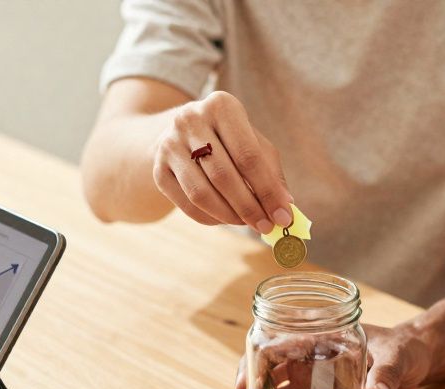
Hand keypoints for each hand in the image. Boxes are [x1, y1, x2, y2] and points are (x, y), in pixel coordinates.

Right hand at [153, 91, 293, 232]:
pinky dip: (211, 219)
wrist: (180, 134)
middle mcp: (191, 119)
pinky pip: (187, 204)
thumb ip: (271, 171)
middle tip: (266, 227)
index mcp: (221, 105)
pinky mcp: (159, 170)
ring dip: (229, 216)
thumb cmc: (228, 140)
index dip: (267, 190)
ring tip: (247, 223)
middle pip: (224, 176)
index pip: (248, 155)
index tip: (283, 216)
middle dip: (249, 207)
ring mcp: (169, 144)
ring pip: (202, 193)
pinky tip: (226, 219)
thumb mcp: (253, 142)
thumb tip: (285, 206)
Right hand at [231, 323, 432, 388]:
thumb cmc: (405, 350)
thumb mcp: (397, 359)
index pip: (277, 346)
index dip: (254, 364)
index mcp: (320, 339)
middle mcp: (308, 358)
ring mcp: (311, 380)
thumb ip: (386, 376)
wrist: (416, 362)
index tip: (242, 386)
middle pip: (266, 374)